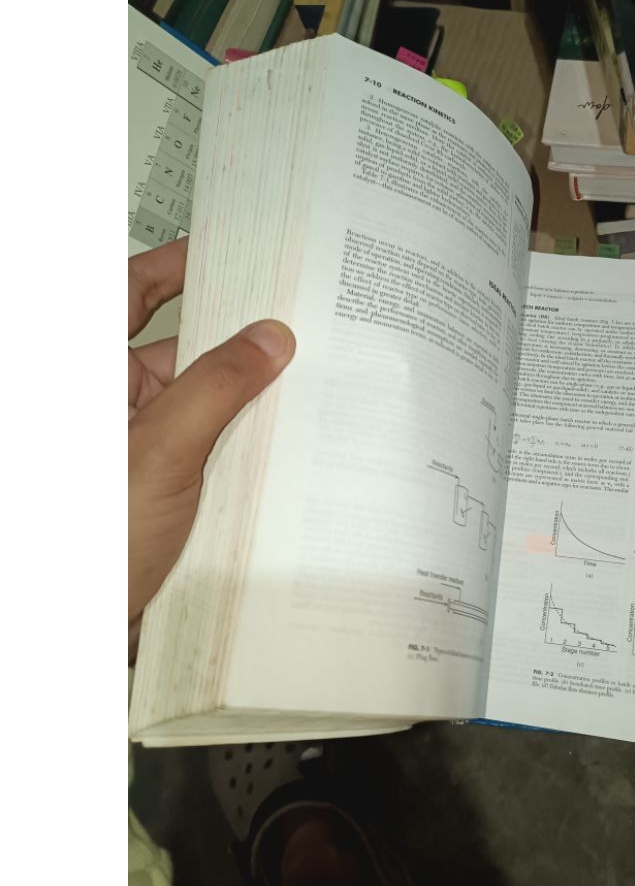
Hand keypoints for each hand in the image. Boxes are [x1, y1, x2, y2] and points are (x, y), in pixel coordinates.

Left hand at [128, 238, 295, 657]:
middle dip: (234, 336)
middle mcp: (111, 405)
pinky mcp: (160, 485)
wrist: (76, 637)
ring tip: (309, 377)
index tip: (235, 248)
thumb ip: (217, 386)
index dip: (179, 264)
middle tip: (296, 315)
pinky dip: (243, 439)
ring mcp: (136, 446)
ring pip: (200, 400)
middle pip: (177, 348)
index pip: (129, 293)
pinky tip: (288, 438)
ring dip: (246, 395)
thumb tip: (269, 337)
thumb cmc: (92, 541)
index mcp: (89, 379)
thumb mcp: (161, 450)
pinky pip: (208, 444)